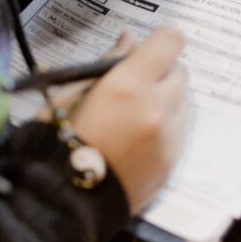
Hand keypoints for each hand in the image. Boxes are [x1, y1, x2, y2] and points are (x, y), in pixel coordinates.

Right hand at [70, 28, 187, 212]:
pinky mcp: (172, 163)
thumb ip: (109, 62)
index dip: (160, 41)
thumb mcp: (71, 92)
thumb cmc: (56, 140)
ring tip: (133, 118)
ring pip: (183, 102)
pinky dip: (165, 129)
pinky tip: (137, 140)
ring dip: (166, 101)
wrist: (62, 201)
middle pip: (180, 72)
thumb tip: (131, 40)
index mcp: (128, 86)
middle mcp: (157, 109)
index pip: (170, 42)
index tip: (149, 49)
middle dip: (161, 73)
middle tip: (135, 86)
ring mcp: (168, 139)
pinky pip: (179, 132)